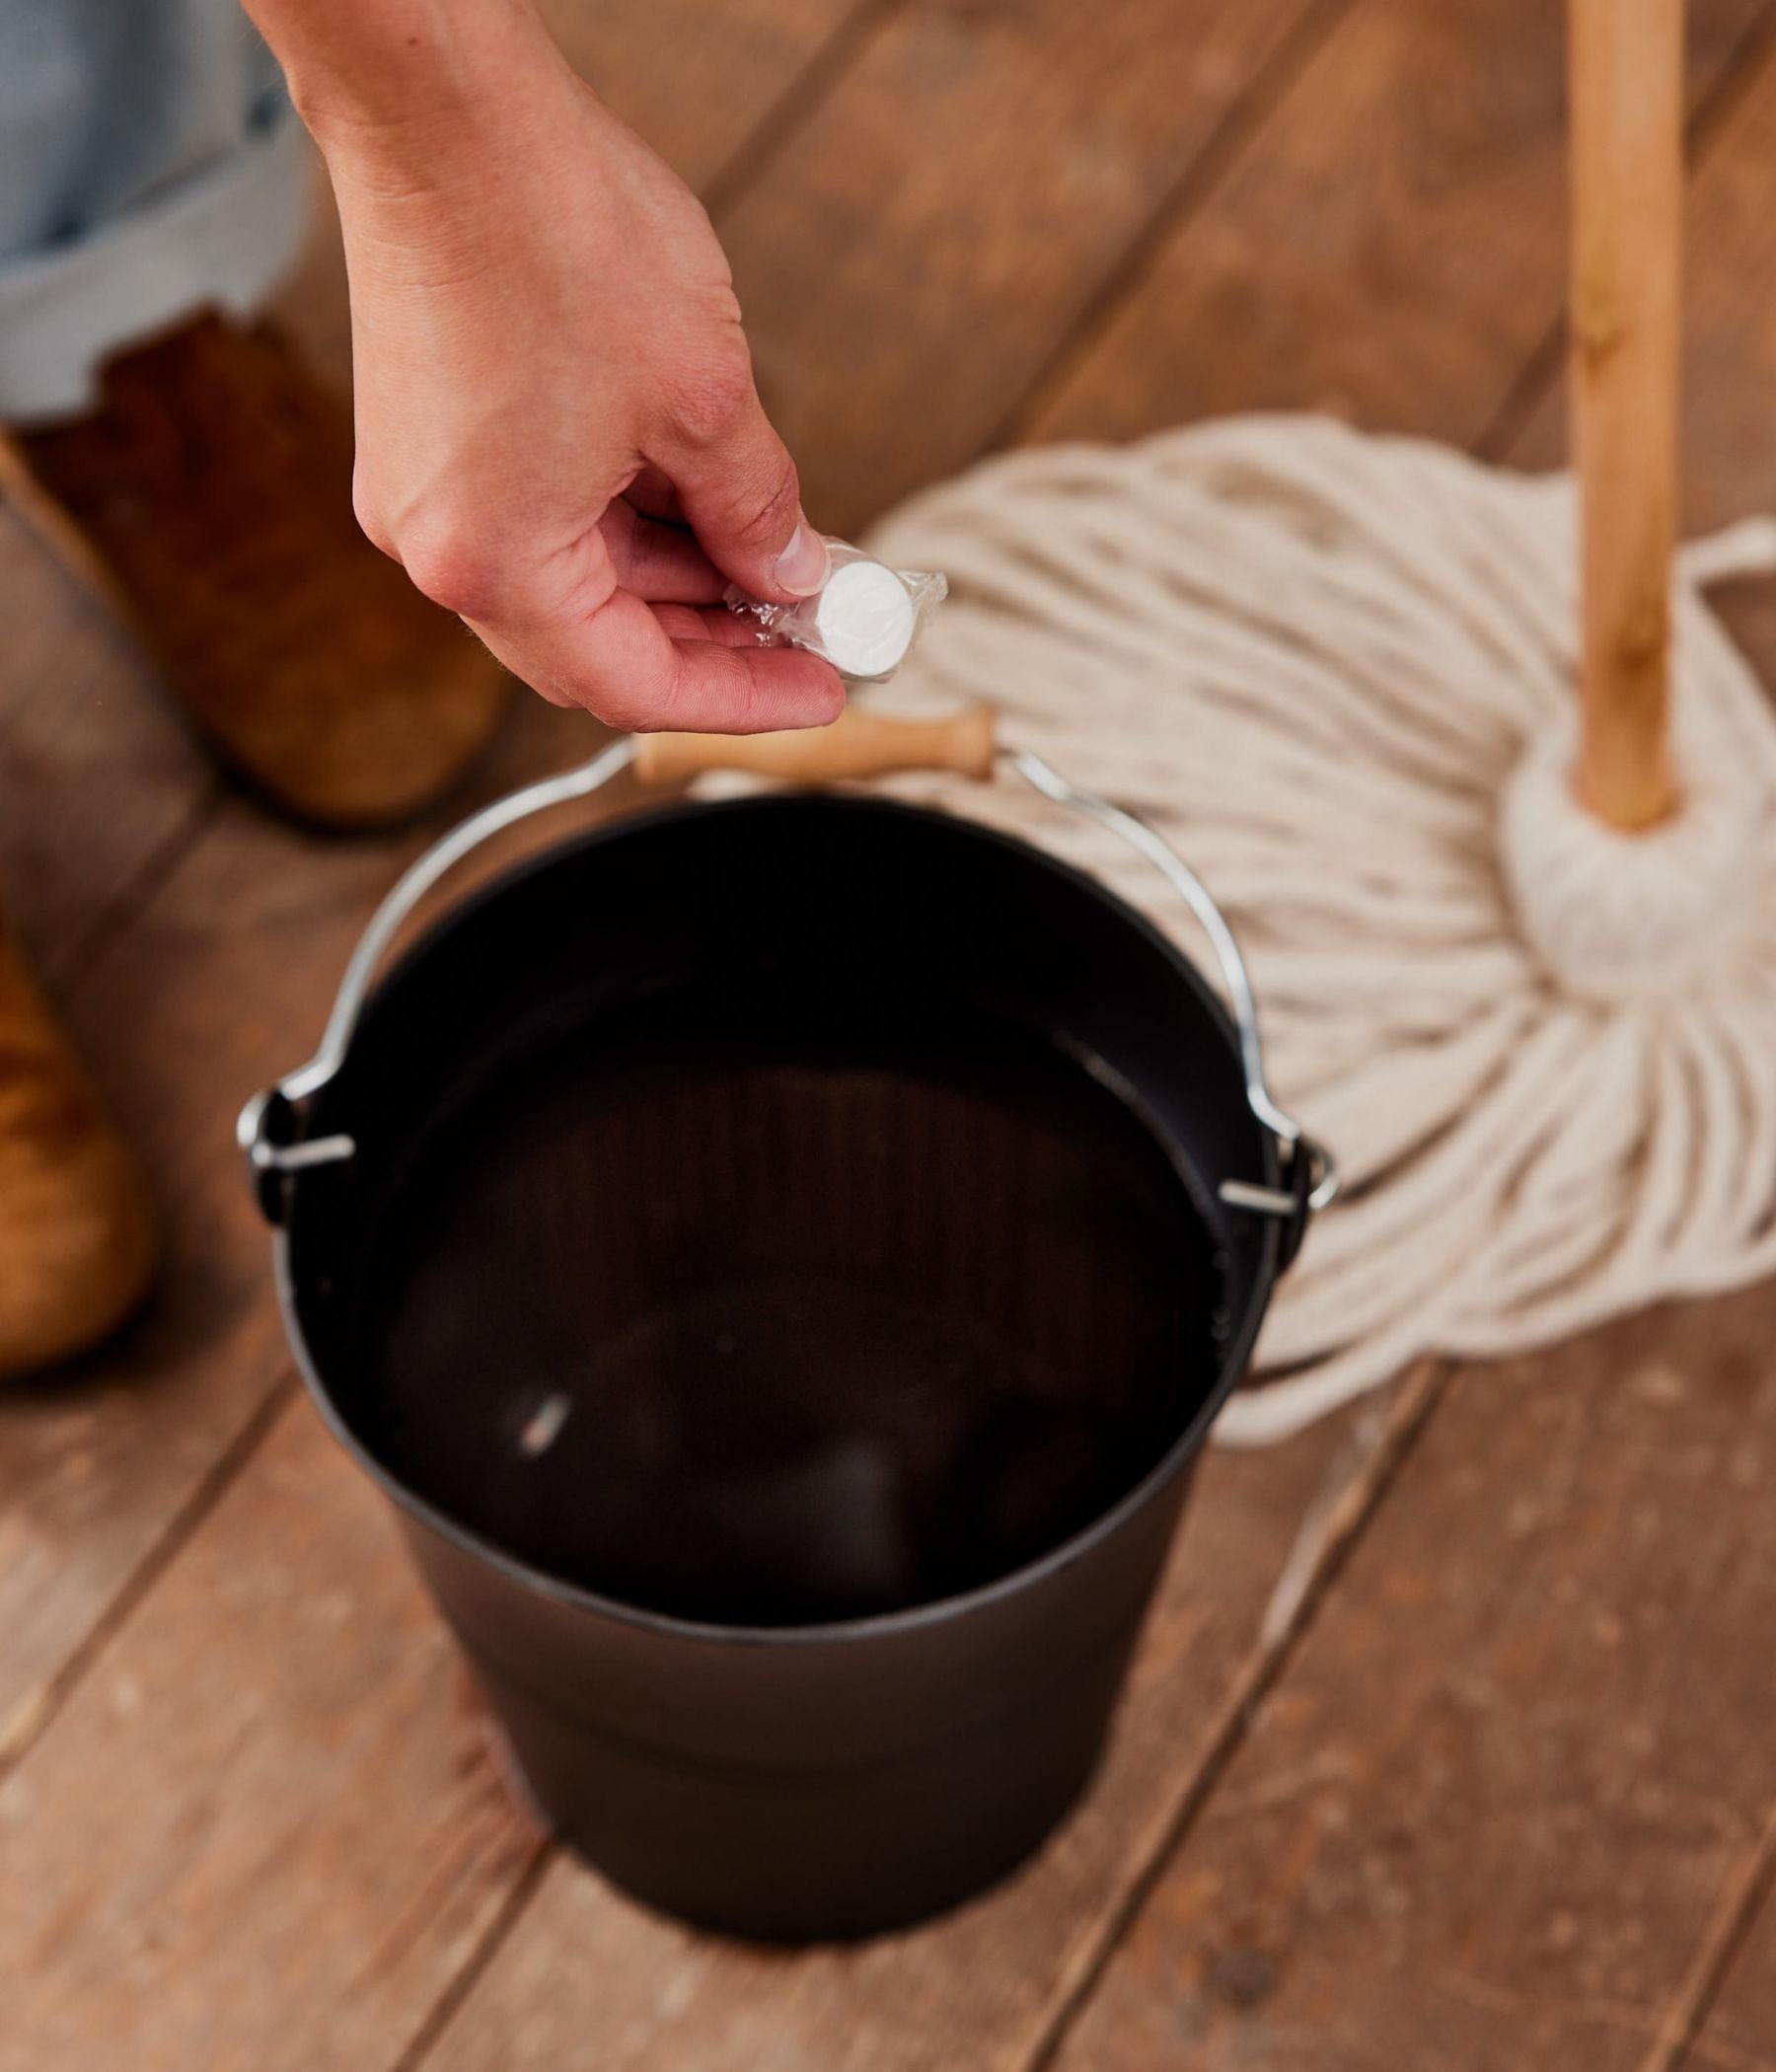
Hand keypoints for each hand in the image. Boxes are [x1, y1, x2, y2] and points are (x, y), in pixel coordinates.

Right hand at [313, 32, 842, 732]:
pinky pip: (541, 525)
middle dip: (716, 643)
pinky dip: (626, 528)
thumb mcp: (704, 396)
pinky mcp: (429, 446)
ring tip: (780, 560)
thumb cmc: (551, 227)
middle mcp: (440, 549)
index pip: (636, 687)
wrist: (441, 102)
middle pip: (599, 648)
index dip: (743, 701)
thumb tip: (791, 572)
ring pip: (575, 586)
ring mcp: (425, 498)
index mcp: (496, 562)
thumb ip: (758, 510)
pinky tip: (705, 507)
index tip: (823, 687)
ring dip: (678, 581)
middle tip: (813, 628)